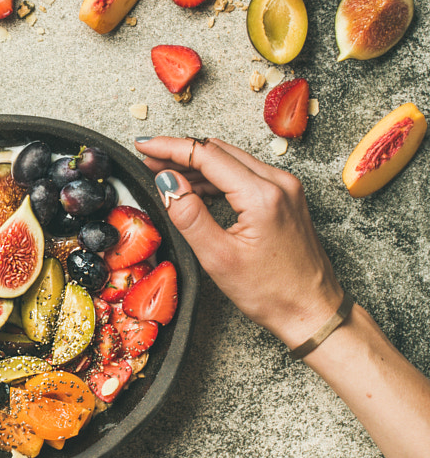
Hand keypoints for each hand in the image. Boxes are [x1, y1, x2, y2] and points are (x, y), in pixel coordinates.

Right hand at [135, 136, 342, 348]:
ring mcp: (285, 188)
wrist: (313, 311)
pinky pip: (245, 173)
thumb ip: (189, 214)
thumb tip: (167, 182)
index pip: (206, 154)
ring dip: (197, 163)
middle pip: (218, 151)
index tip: (144, 145)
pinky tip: (196, 186)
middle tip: (148, 159)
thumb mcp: (218, 258)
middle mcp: (279, 183)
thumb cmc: (273, 293)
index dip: (169, 147)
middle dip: (180, 152)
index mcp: (262, 195)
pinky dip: (217, 175)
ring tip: (165, 172)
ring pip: (231, 160)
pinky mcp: (286, 196)